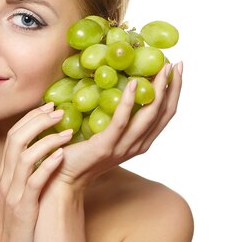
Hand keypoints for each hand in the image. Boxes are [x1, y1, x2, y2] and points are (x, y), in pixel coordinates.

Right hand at [0, 103, 71, 241]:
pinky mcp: (24, 207)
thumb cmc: (22, 224)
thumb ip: (29, 172)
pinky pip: (34, 181)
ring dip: (47, 139)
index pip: (14, 135)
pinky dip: (48, 165)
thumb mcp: (21, 193)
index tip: (49, 106)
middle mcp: (6, 179)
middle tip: (60, 111)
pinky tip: (62, 155)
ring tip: (68, 131)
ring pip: (25, 156)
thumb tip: (49, 151)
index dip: (31, 118)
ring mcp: (13, 193)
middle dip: (38, 121)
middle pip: (16, 138)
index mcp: (5, 173)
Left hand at [53, 62, 182, 190]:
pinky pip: (121, 120)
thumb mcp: (105, 135)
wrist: (64, 177)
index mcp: (140, 142)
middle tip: (177, 63)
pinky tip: (133, 82)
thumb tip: (116, 84)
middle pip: (163, 113)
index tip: (177, 69)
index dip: (174, 92)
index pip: (165, 115)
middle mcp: (137, 145)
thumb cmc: (81, 153)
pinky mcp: (106, 145)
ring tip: (162, 67)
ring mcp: (123, 147)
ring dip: (158, 88)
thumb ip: (115, 118)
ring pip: (149, 114)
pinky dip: (129, 100)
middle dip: (173, 87)